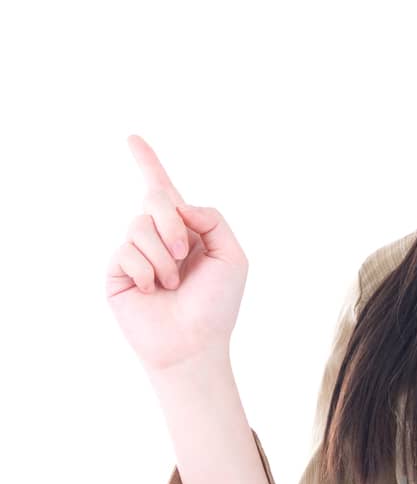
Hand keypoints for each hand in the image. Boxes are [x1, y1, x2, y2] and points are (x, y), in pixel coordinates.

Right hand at [105, 134, 248, 373]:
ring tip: (172, 283)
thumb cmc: (216, 305)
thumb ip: (213, 219)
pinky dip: (147, 271)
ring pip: (140, 224)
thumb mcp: (232, 256)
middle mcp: (158, 237)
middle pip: (157, 197)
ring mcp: (135, 252)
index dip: (148, 163)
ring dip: (164, 256)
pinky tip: (152, 292)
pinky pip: (126, 251)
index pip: (164, 190)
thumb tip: (178, 204)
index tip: (132, 138)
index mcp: (186, 231)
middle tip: (185, 254)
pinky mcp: (117, 270)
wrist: (194, 344)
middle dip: (172, 222)